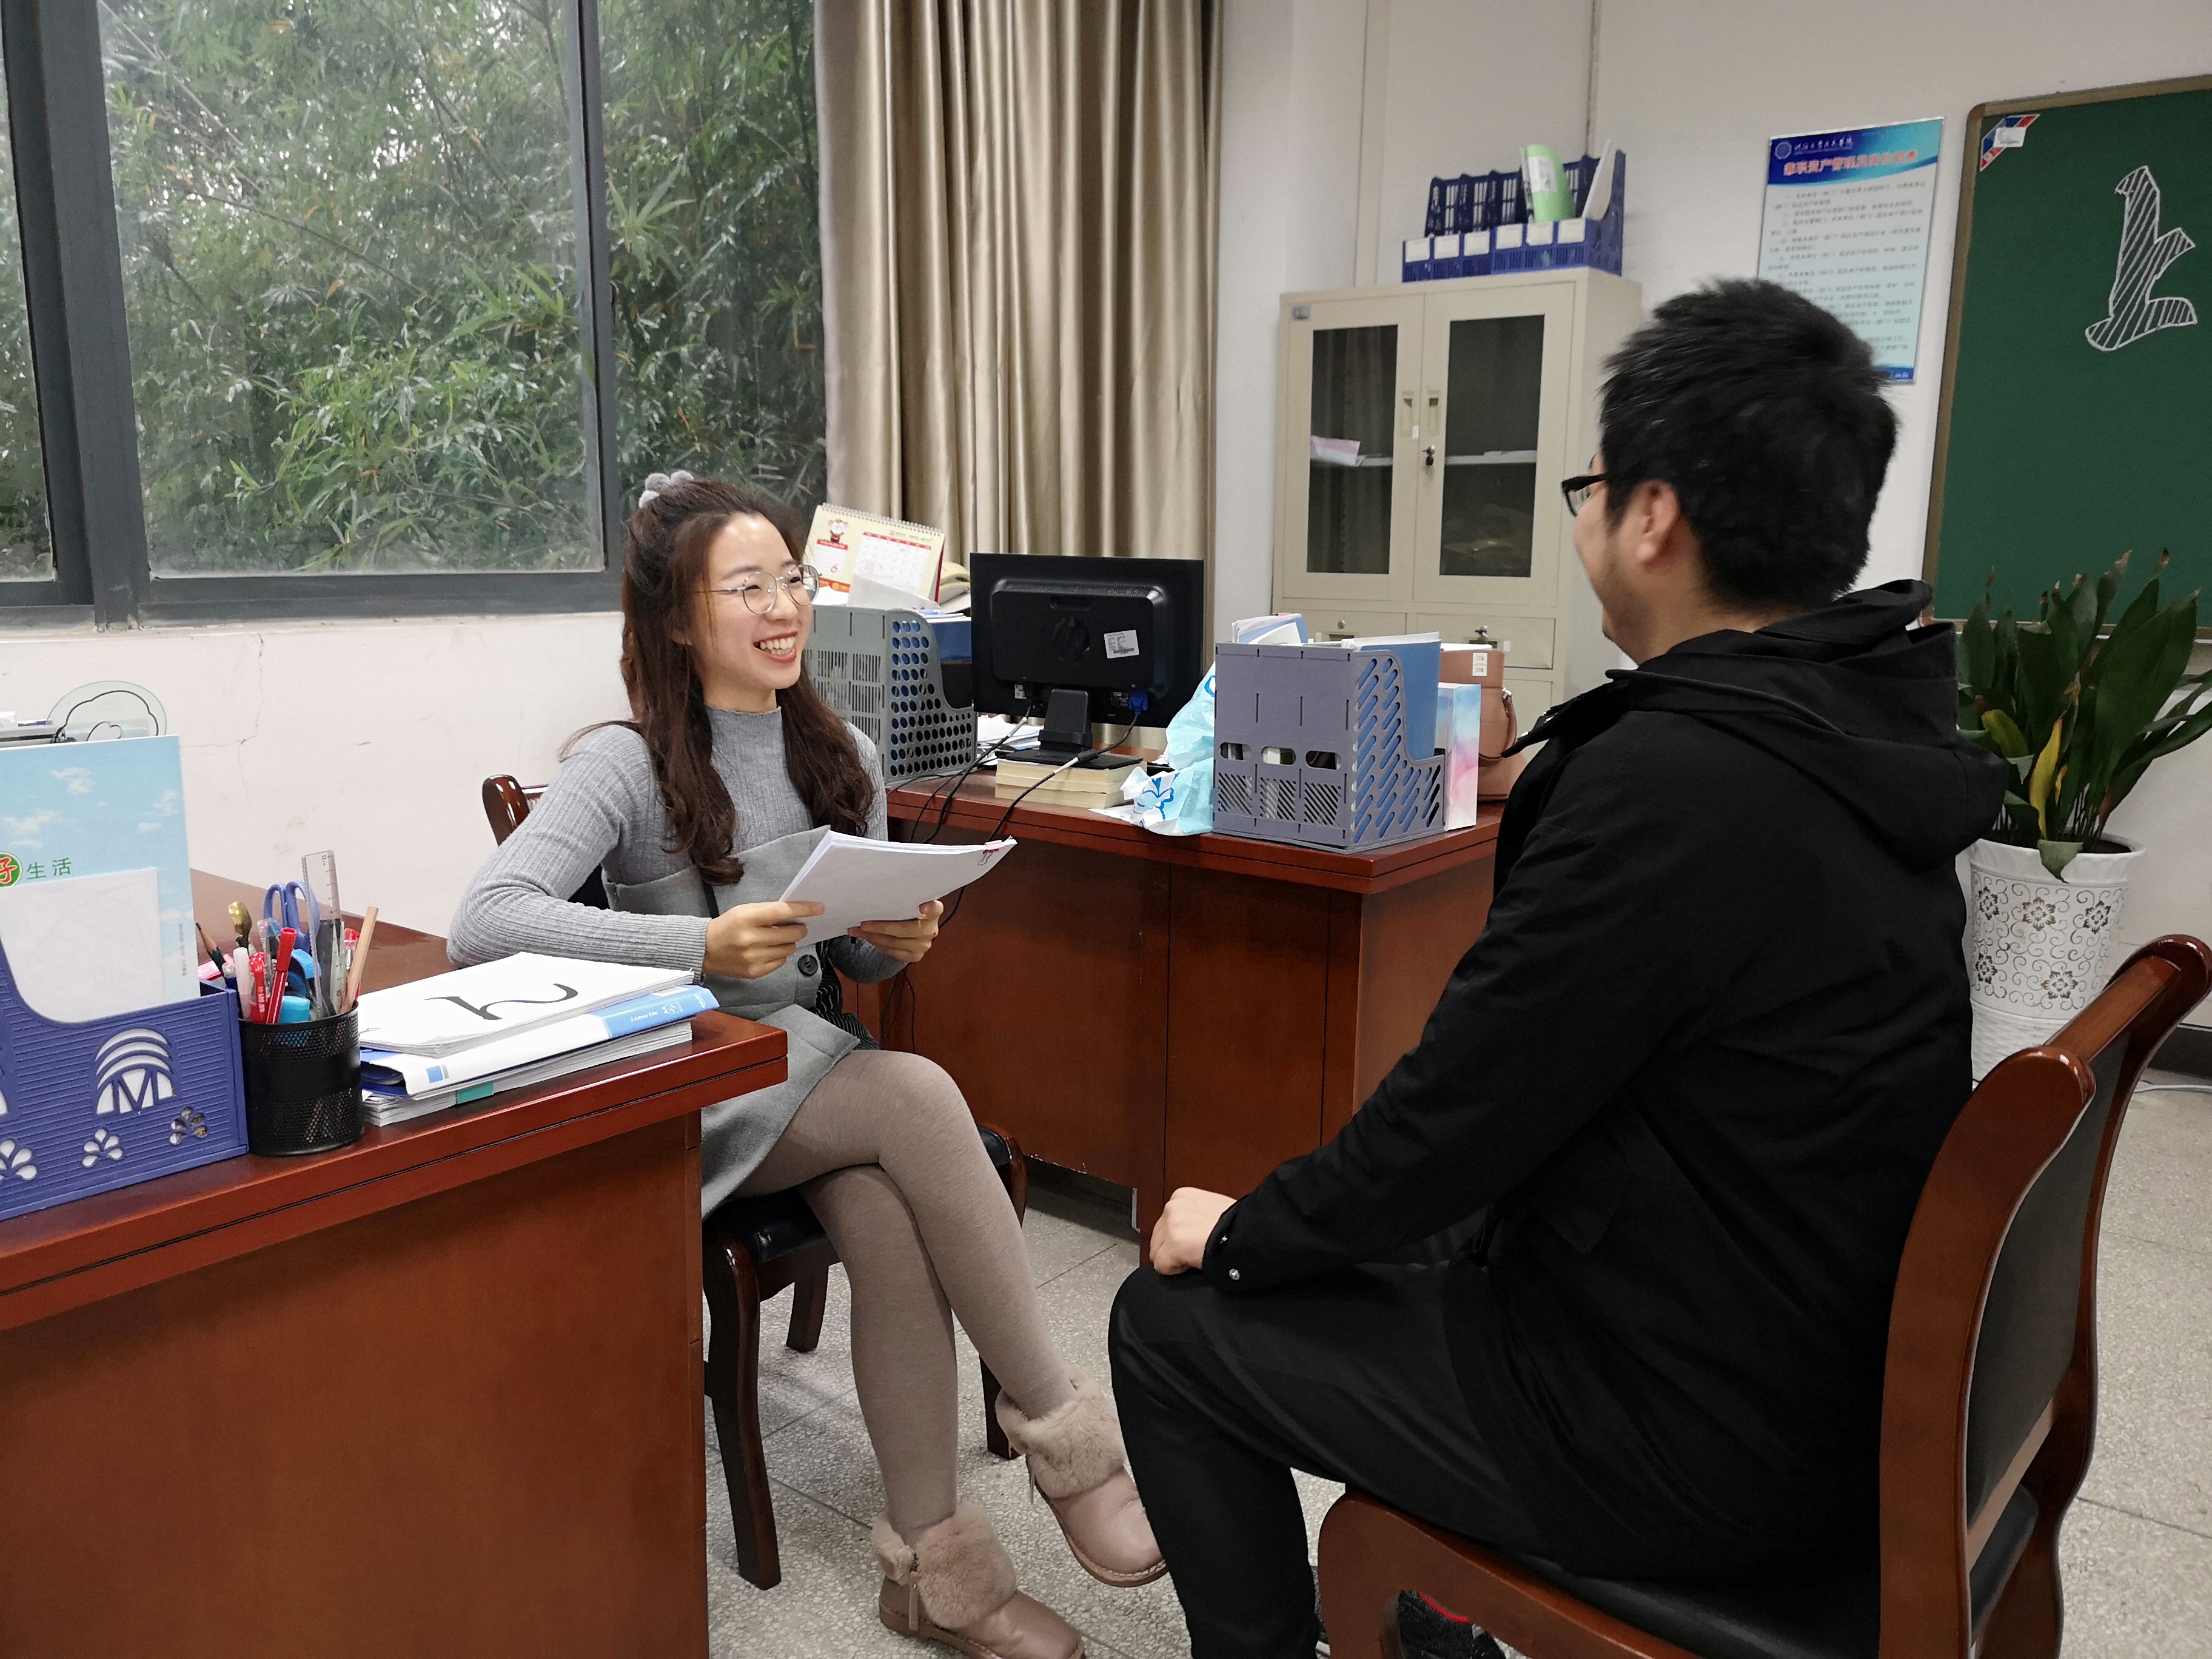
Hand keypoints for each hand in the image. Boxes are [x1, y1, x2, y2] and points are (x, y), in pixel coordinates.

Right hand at [703, 900, 822, 979]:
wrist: (705, 949)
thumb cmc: (728, 926)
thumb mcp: (744, 911)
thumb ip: (768, 911)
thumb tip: (796, 914)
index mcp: (747, 919)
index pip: (782, 912)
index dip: (803, 910)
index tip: (819, 908)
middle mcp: (750, 939)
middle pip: (790, 934)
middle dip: (799, 929)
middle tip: (798, 927)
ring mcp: (753, 958)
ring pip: (788, 949)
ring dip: (788, 943)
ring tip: (776, 939)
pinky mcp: (754, 972)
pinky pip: (780, 962)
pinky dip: (779, 955)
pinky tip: (768, 950)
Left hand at [850, 898, 942, 964]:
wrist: (916, 928)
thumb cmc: (909, 911)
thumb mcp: (910, 901)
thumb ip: (904, 898)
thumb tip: (878, 892)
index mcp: (934, 911)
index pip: (935, 908)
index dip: (929, 908)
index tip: (922, 907)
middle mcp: (931, 929)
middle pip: (904, 929)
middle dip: (880, 927)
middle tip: (863, 924)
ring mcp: (924, 944)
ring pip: (894, 942)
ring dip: (873, 937)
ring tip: (858, 930)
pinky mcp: (915, 956)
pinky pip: (892, 951)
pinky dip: (877, 944)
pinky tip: (868, 937)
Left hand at [1149, 1187, 1234, 1275]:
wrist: (1248, 1232)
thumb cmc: (1238, 1224)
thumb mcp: (1213, 1209)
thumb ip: (1196, 1215)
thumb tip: (1192, 1230)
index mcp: (1183, 1196)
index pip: (1166, 1223)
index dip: (1180, 1237)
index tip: (1194, 1241)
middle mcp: (1173, 1207)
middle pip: (1158, 1238)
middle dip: (1173, 1248)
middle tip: (1197, 1250)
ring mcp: (1171, 1225)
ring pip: (1157, 1252)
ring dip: (1174, 1259)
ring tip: (1197, 1255)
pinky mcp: (1173, 1244)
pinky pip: (1161, 1266)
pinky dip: (1175, 1270)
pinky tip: (1193, 1262)